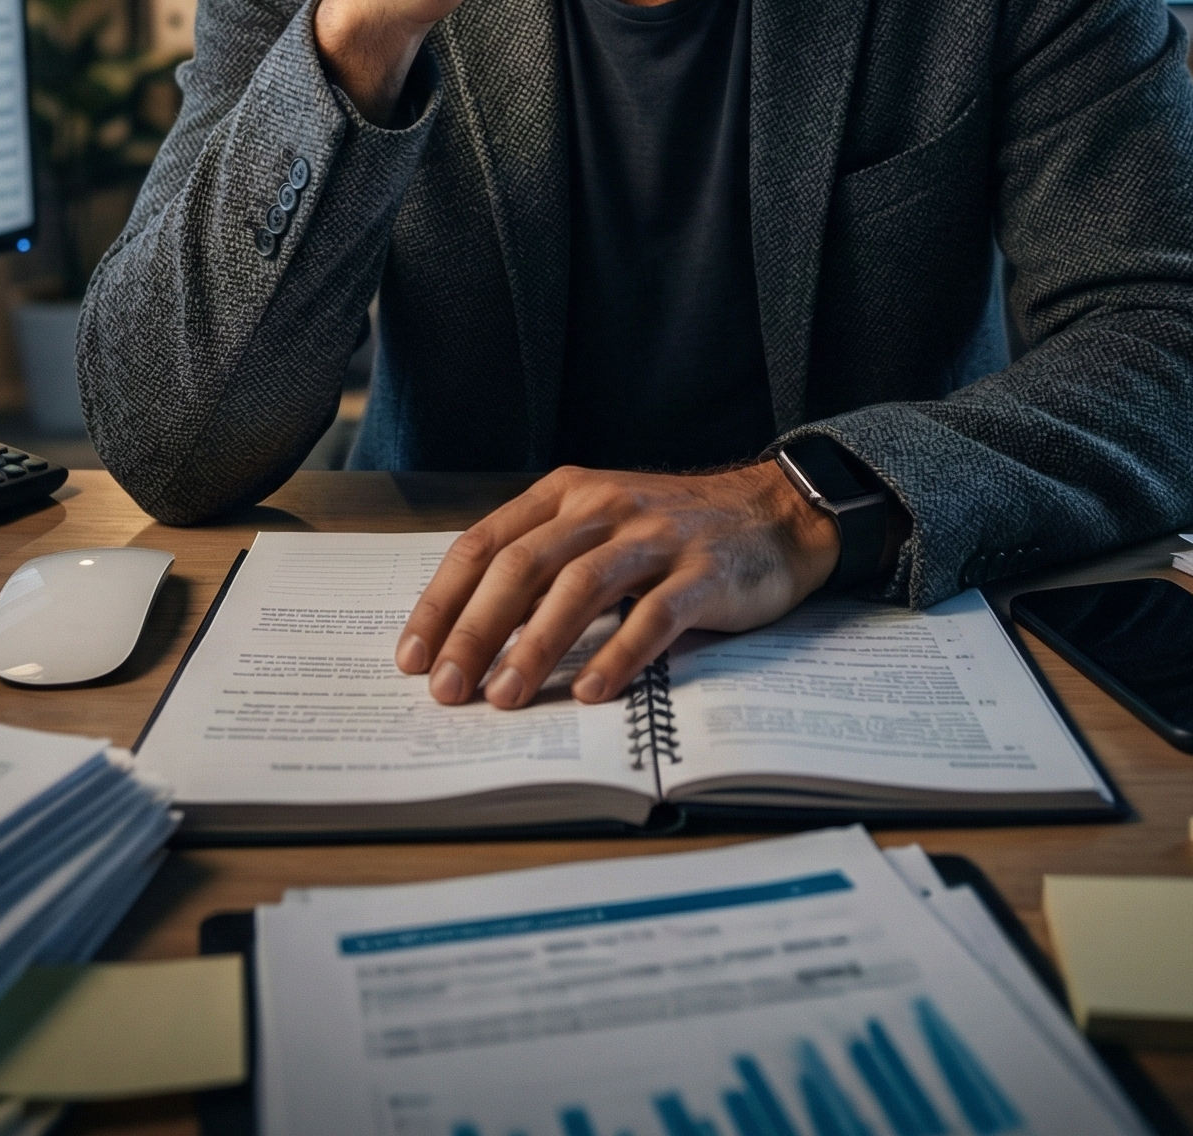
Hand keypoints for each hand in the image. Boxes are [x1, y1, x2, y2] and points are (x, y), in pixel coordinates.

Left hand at [393, 464, 841, 707]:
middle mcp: (605, 507)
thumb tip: (472, 634)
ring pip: (580, 587)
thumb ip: (545, 563)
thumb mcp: (601, 527)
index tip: (414, 656)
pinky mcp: (704, 572)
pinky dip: (617, 655)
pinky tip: (589, 692)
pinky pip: (653, 616)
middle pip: (522, 566)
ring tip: (504, 697)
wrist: (777, 512)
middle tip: (448, 689)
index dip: (444, 602)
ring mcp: (657, 537)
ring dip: (535, 645)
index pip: (486, 543)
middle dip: (476, 631)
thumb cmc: (676, 531)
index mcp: (568, 495)